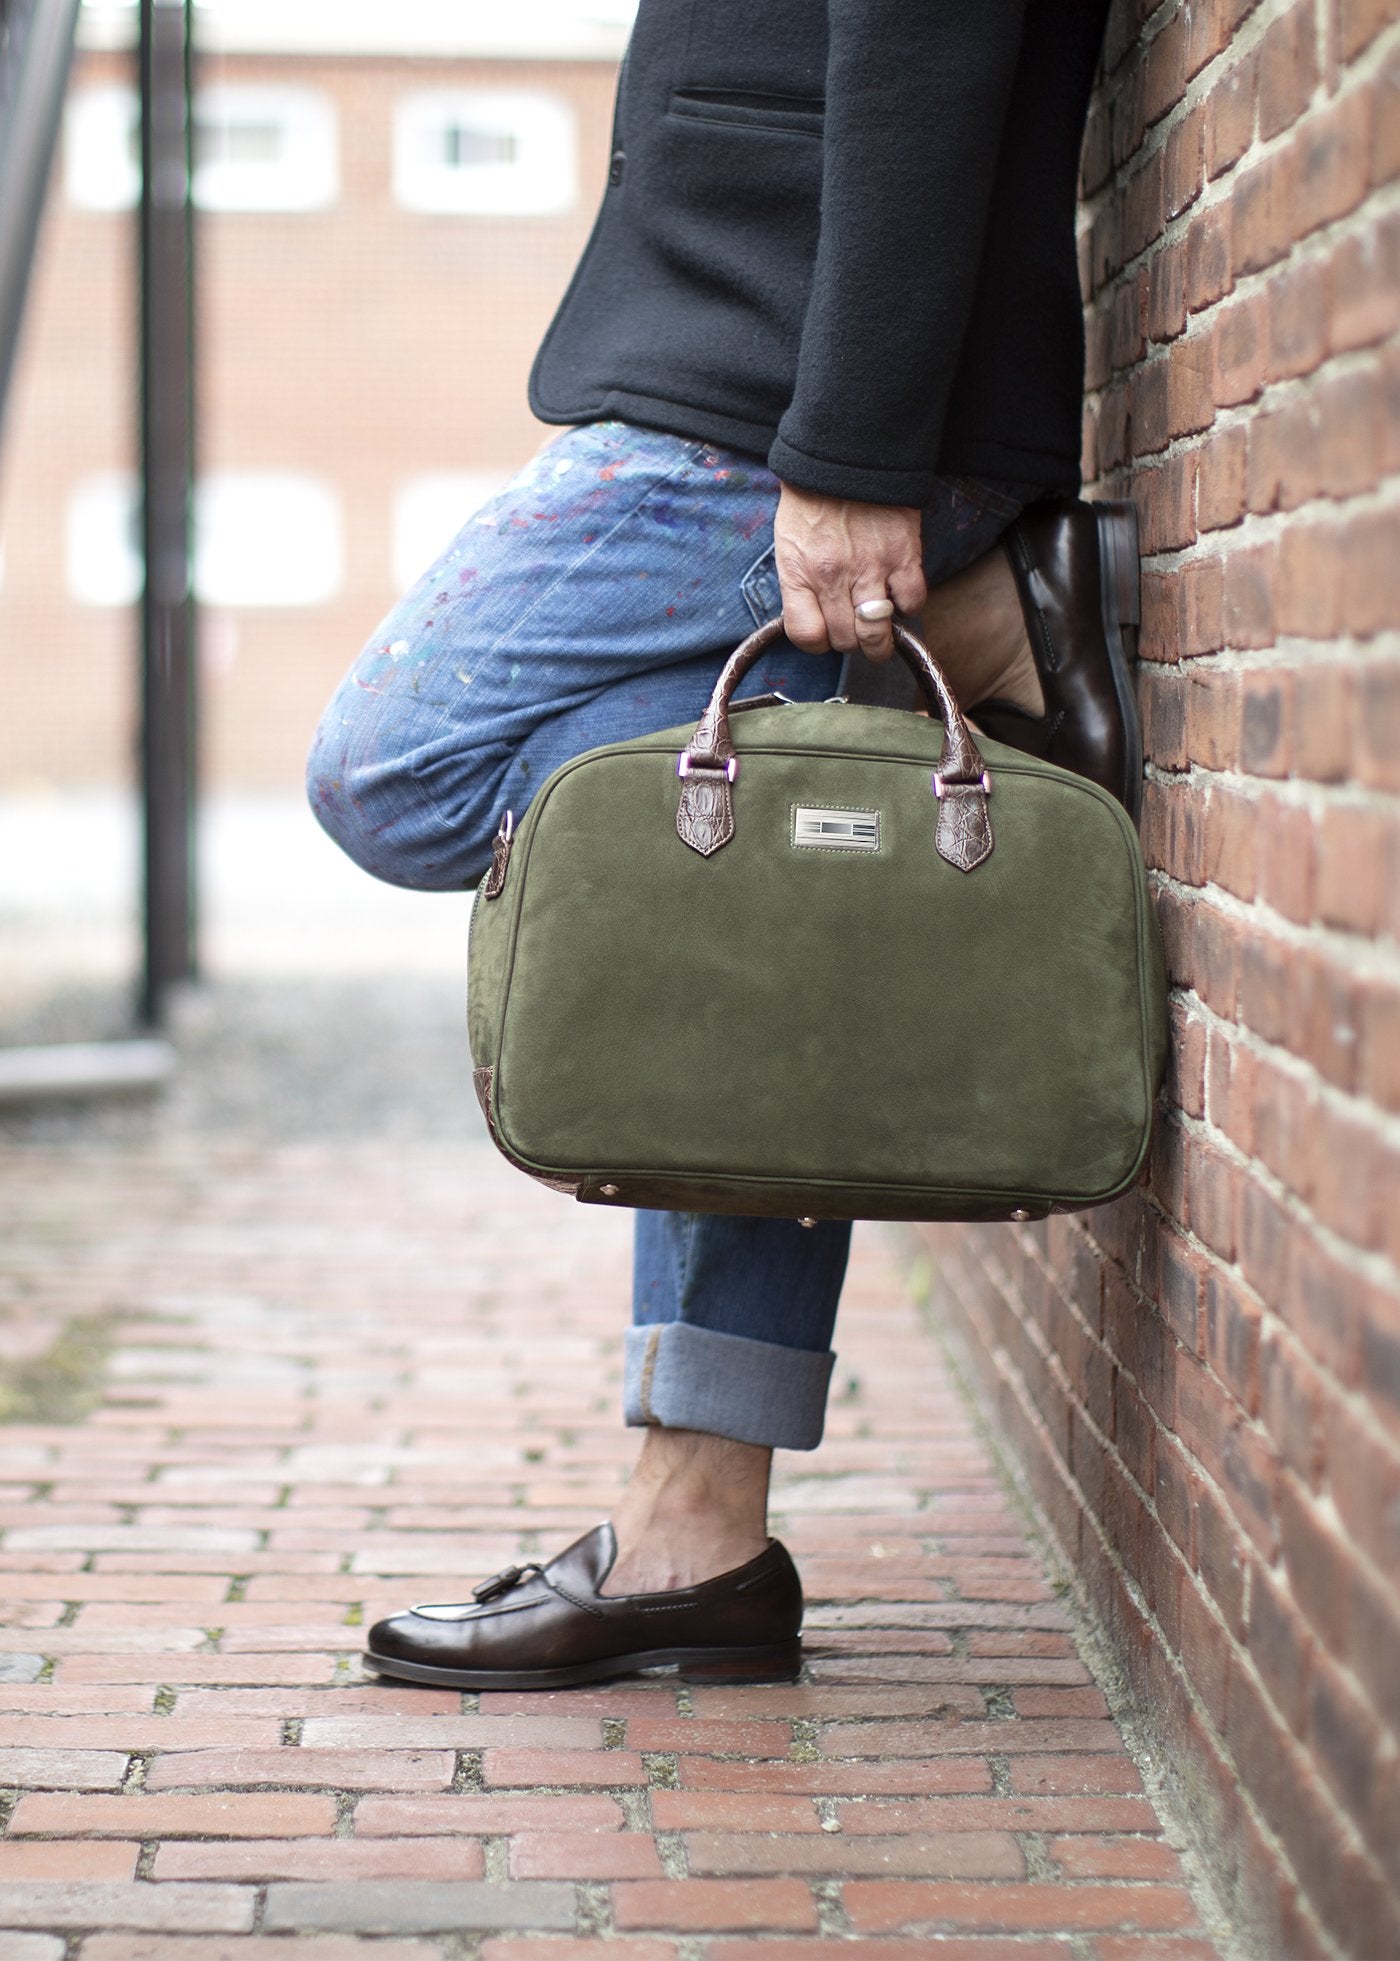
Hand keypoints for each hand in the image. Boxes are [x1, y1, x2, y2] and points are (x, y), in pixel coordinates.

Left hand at [773, 483, 926, 660]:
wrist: (846, 455)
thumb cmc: (813, 500)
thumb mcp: (788, 543)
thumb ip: (799, 584)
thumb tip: (815, 622)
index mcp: (800, 572)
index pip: (806, 635)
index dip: (817, 641)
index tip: (825, 632)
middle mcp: (833, 576)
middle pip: (845, 640)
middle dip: (850, 641)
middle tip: (854, 628)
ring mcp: (870, 568)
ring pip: (877, 633)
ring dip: (879, 640)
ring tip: (878, 630)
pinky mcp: (904, 555)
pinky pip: (912, 602)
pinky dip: (907, 606)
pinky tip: (899, 596)